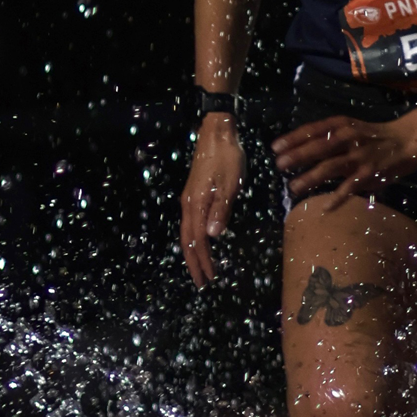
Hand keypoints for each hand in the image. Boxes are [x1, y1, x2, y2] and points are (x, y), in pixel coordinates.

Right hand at [181, 113, 242, 287]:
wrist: (217, 134)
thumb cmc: (227, 158)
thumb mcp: (230, 185)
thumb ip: (221, 211)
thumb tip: (212, 237)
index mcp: (196, 204)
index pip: (197, 241)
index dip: (203, 261)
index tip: (209, 279)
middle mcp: (188, 204)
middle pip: (188, 240)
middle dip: (194, 263)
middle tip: (202, 283)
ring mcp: (189, 199)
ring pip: (187, 232)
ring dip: (193, 252)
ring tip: (201, 268)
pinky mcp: (193, 193)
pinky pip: (190, 223)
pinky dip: (194, 238)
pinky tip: (201, 242)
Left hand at [272, 116, 416, 206]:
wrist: (406, 141)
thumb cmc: (372, 136)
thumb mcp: (350, 128)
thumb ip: (328, 136)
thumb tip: (299, 148)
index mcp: (342, 125)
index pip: (312, 130)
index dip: (292, 138)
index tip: (275, 147)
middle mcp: (349, 138)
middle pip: (318, 148)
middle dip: (297, 157)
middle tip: (279, 165)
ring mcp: (359, 157)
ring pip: (329, 168)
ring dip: (309, 178)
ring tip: (293, 187)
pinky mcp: (369, 174)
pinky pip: (349, 188)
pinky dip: (336, 198)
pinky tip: (325, 208)